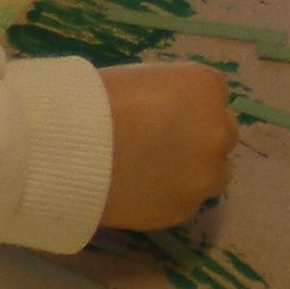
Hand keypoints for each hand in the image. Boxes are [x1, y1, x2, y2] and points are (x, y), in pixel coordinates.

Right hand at [97, 62, 237, 229]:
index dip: (185, 106)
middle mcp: (218, 130)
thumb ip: (171, 97)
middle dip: (197, 138)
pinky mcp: (186, 208)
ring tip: (152, 171)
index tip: (159, 113)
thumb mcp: (142, 79)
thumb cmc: (95, 100)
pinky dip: (170, 196)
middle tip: (159, 144)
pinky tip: (141, 190)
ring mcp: (206, 174)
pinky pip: (187, 201)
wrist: (69, 149)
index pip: (212, 96)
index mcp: (206, 87)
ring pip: (214, 173)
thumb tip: (172, 115)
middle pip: (220, 134)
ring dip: (193, 171)